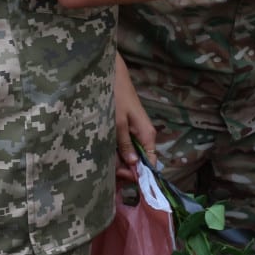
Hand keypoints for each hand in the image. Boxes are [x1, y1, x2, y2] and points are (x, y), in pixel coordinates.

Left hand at [115, 56, 156, 183]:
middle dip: (125, 169)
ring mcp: (133, 133)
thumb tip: (134, 164)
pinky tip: (103, 157)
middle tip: (108, 175)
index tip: (123, 180)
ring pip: (130, 155)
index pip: (151, 162)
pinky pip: (123, 147)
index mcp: (147, 134)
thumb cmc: (116, 96)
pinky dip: (115, 153)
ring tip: (103, 169)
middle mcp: (143, 136)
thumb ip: (125, 144)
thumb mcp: (118, 122)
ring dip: (118, 162)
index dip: (138, 174)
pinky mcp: (124, 130)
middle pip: (139, 161)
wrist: (110, 75)